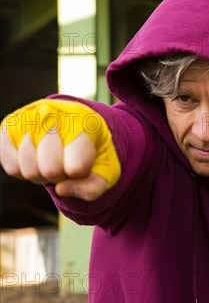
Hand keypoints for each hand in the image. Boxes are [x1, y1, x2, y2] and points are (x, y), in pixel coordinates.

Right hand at [0, 99, 120, 200]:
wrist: (74, 126)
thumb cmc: (91, 151)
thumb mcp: (105, 171)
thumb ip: (92, 188)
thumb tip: (61, 190)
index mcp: (83, 121)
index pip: (76, 167)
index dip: (78, 174)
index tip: (83, 162)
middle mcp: (52, 113)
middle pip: (50, 170)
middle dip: (60, 176)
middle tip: (65, 163)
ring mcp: (27, 118)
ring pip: (29, 171)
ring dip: (42, 175)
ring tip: (51, 160)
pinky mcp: (9, 127)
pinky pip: (11, 167)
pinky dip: (24, 171)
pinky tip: (36, 158)